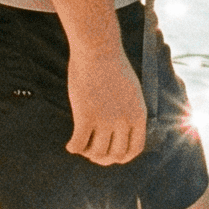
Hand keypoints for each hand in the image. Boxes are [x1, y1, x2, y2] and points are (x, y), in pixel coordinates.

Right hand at [66, 46, 147, 166]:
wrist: (98, 49)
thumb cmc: (112, 65)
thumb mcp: (131, 90)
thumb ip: (129, 111)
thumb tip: (121, 129)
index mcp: (138, 114)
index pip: (135, 149)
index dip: (123, 156)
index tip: (112, 155)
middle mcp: (124, 121)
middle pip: (115, 155)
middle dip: (104, 158)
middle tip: (92, 153)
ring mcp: (105, 120)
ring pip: (96, 152)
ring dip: (87, 153)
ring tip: (81, 146)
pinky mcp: (86, 116)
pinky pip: (78, 144)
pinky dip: (73, 148)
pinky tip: (70, 145)